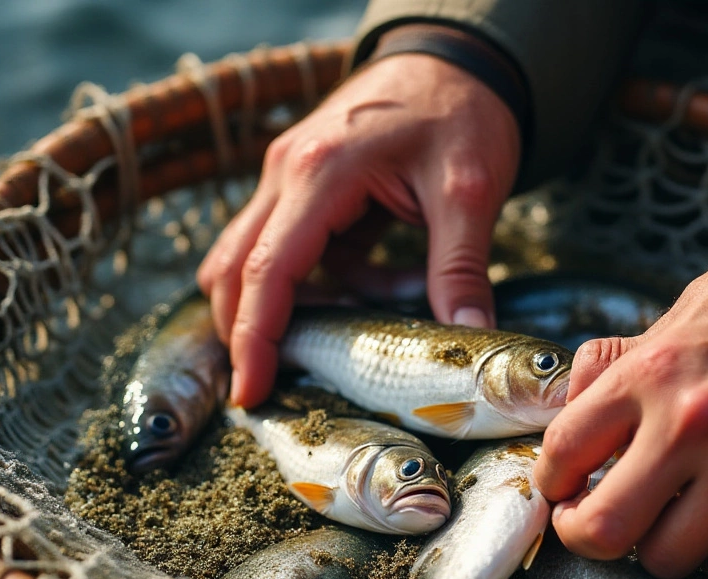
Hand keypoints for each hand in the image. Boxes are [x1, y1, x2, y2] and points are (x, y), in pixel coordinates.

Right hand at [197, 47, 520, 406]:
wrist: (455, 57)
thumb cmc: (462, 110)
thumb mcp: (472, 190)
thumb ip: (461, 266)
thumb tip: (466, 338)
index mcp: (320, 172)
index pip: (266, 271)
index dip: (254, 339)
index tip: (251, 393)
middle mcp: (286, 171)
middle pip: (235, 269)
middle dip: (249, 332)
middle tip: (274, 388)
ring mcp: (286, 173)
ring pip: (252, 258)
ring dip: (293, 303)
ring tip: (364, 320)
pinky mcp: (300, 182)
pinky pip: (290, 246)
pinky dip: (323, 279)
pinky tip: (383, 280)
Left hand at [533, 203, 707, 578]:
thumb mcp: (679, 313)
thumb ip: (619, 366)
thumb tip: (568, 409)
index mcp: (653, 373)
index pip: (562, 452)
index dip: (551, 480)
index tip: (561, 487)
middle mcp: (695, 428)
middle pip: (601, 531)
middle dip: (585, 535)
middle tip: (594, 522)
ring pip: (666, 560)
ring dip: (659, 542)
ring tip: (673, 511)